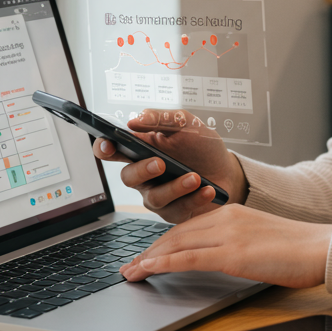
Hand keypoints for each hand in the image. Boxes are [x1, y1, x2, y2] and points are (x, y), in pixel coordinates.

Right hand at [92, 109, 248, 222]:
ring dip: (175, 187)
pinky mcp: (174, 212)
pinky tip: (208, 190)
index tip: (108, 144)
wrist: (227, 170)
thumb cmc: (202, 147)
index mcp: (142, 150)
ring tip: (195, 178)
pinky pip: (178, 210)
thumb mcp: (187, 124)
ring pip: (155, 198)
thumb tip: (136, 119)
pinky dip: (195, 198)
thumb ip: (162, 119)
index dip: (104, 148)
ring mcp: (158, 195)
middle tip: (160, 163)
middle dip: (142, 170)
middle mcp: (145, 175)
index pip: (113, 150)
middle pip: (128, 177)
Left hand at [119, 204, 331, 287]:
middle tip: (129, 267)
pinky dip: (164, 262)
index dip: (162, 241)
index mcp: (231, 212)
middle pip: (175, 233)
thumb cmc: (298, 249)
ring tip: (130, 273)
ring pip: (176, 243)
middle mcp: (225, 218)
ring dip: (149, 258)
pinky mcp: (233, 253)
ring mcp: (228, 234)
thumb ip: (236, 243)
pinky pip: (189, 257)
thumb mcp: (260, 239)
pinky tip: (149, 270)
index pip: (187, 226)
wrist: (322, 247)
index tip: (145, 254)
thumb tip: (218, 259)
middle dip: (148, 251)